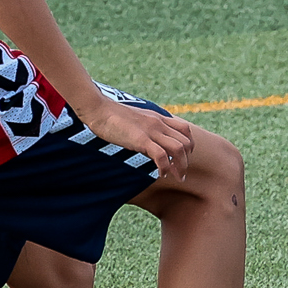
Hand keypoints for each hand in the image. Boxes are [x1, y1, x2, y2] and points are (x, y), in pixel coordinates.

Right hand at [74, 95, 194, 180]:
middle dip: (186, 160)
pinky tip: (161, 174)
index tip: (182, 159)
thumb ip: (146, 128)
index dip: (188, 146)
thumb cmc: (112, 116)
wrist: (98, 109)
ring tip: (177, 177)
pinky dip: (165, 167)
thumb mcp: (136, 120)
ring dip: (180, 166)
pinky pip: (161, 156)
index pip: (185, 130)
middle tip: (180, 173)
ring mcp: (151, 131)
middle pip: (186, 142)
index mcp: (158, 118)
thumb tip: (148, 143)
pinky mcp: (141, 139)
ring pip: (179, 149)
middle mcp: (159, 123)